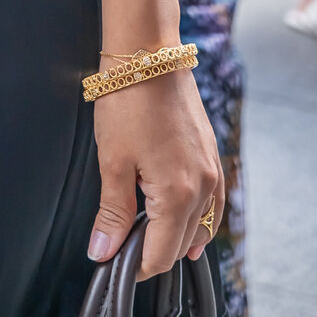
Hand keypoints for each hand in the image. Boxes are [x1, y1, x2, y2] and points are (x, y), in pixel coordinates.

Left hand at [89, 67, 223, 276]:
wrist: (148, 53)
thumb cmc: (127, 100)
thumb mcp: (112, 160)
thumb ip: (112, 212)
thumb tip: (103, 251)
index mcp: (178, 194)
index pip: (162, 253)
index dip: (136, 264)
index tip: (116, 261)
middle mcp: (204, 186)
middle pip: (183, 242)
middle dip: (156, 250)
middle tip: (124, 246)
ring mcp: (212, 170)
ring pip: (202, 224)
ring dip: (179, 236)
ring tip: (152, 238)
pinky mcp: (212, 154)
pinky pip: (214, 201)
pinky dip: (200, 216)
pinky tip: (186, 219)